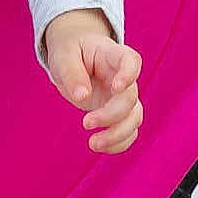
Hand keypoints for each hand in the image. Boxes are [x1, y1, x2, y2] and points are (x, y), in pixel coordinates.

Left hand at [43, 8, 142, 154]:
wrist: (74, 57)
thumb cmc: (70, 52)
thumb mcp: (63, 56)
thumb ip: (72, 73)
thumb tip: (82, 96)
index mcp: (112, 55)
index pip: (131, 61)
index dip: (129, 75)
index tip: (115, 88)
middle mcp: (123, 77)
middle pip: (130, 98)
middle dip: (111, 115)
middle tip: (85, 123)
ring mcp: (123, 96)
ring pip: (134, 118)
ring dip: (118, 135)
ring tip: (93, 144)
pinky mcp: (119, 113)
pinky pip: (129, 131)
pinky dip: (118, 143)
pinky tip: (100, 146)